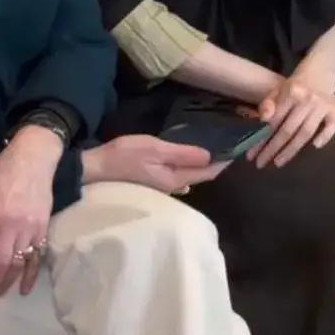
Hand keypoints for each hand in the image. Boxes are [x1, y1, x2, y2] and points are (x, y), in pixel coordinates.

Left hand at [0, 125, 63, 302]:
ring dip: (8, 282)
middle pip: (2, 262)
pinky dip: (31, 273)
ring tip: (0, 295)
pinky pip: (37, 255)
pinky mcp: (44, 227)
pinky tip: (25, 287)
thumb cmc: (2, 173)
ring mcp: (30, 227)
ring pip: (19, 262)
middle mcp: (11, 225)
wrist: (34, 158)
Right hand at [81, 135, 224, 194]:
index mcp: (176, 179)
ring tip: (212, 151)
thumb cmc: (126, 156)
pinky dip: (187, 167)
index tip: (237, 149)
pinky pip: (178, 176)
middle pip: (200, 176)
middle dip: (214, 164)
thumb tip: (209, 156)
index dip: (223, 161)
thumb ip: (182, 154)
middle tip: (228, 147)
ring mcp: (163, 187)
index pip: (207, 172)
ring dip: (201, 166)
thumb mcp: (156, 149)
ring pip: (189, 177)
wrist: (96, 168)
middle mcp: (173, 187)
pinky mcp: (154, 182)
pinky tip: (187, 160)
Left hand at [249, 79, 334, 169]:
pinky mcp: (334, 111)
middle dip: (272, 149)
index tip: (252, 155)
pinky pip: (331, 126)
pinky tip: (315, 146)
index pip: (273, 121)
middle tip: (261, 164)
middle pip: (288, 130)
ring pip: (306, 132)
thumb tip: (263, 118)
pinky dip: (324, 136)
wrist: (319, 74)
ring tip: (278, 162)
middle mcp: (307, 98)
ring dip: (291, 150)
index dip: (262, 139)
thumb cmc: (294, 88)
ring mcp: (322, 105)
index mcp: (291, 92)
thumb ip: (268, 104)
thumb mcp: (278, 91)